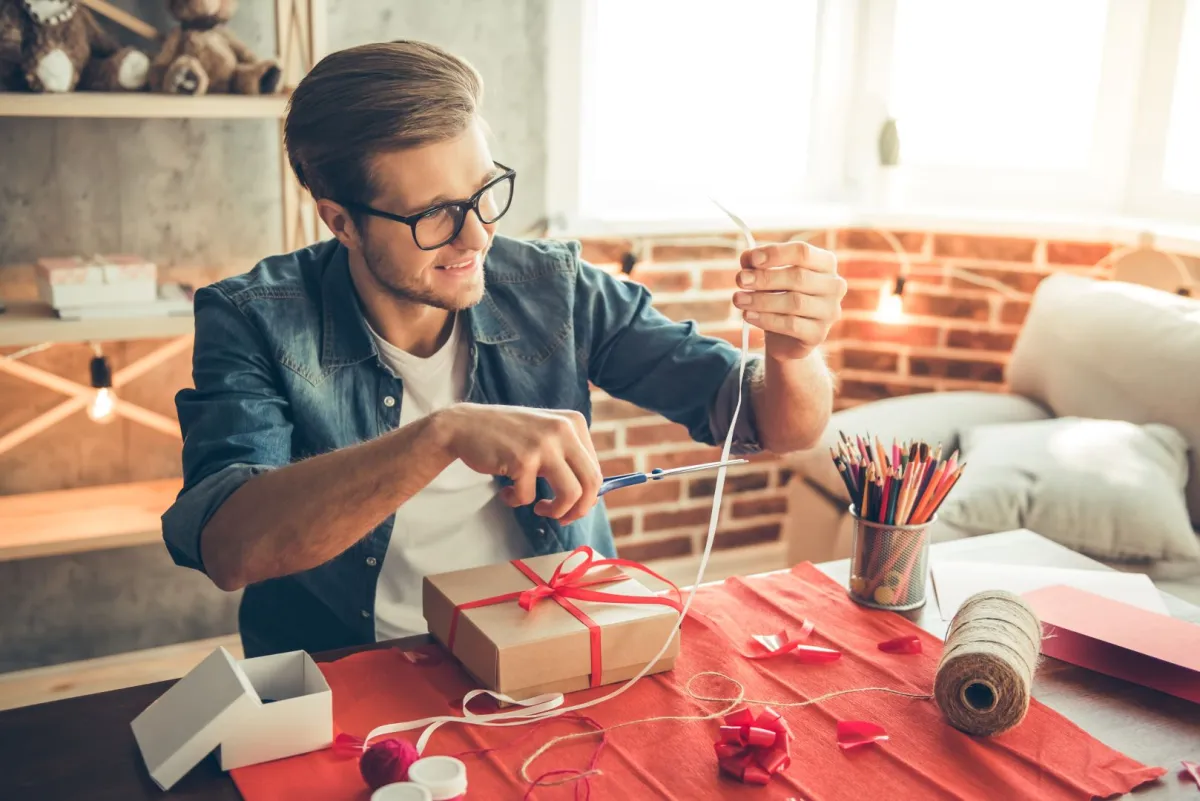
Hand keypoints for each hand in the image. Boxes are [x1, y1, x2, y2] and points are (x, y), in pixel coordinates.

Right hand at [436, 403, 602, 523]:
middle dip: (579, 509)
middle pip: (591, 482)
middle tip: (561, 518)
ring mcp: (544, 444)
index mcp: (574, 422)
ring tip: (538, 509)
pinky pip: (529, 497)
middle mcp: (563, 430)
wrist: (465, 425)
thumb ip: (569, 457)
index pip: (596, 469)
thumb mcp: (546, 435)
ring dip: (555, 511)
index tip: (571, 506)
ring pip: (571, 494)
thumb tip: (591, 497)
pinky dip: (517, 501)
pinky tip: (507, 491)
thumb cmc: (507, 436)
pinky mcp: (523, 459)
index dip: (587, 496)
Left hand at [732, 241, 845, 360]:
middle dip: (765, 278)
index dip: (776, 253)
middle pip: (798, 277)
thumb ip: (757, 264)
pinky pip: (791, 325)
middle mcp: (834, 285)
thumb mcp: (766, 276)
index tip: (752, 259)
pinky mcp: (819, 334)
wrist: (785, 336)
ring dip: (761, 300)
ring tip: (739, 299)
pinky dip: (766, 319)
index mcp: (825, 263)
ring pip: (794, 302)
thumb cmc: (778, 296)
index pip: (803, 252)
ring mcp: (830, 311)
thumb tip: (747, 258)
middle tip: (740, 280)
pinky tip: (748, 316)